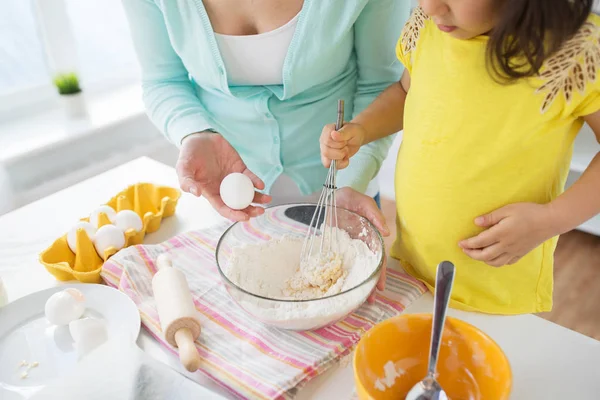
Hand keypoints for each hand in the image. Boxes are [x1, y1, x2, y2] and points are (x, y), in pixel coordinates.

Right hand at [176, 132, 270, 220]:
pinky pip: (250, 177)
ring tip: (267, 200)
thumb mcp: (183, 167)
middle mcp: (224, 189)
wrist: (199, 137)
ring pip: (248, 193)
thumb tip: (196, 193)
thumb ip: (186, 181)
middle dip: (251, 210)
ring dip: (258, 198)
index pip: (224, 208)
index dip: (234, 214)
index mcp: (211, 193)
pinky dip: (256, 182)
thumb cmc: (189, 154)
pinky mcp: (239, 168)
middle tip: (260, 211)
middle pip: (239, 204)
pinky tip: (261, 185)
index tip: (245, 217)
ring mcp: (233, 179)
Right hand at [319, 122, 366, 168]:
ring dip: (340, 158)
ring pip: (327, 161)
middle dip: (340, 152)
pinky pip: (330, 166)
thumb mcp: (352, 130)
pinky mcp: (328, 158)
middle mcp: (323, 140)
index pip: (327, 141)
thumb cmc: (353, 132)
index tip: (345, 141)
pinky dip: (341, 164)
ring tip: (345, 152)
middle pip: (326, 152)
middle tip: (346, 147)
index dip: (339, 144)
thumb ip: (343, 132)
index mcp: (327, 130)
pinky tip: (345, 158)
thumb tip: (333, 134)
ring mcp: (324, 150)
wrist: (356, 137)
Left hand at [336, 187, 390, 302]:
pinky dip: (340, 273)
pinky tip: (339, 285)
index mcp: (370, 238)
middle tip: (371, 300)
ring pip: (353, 267)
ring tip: (358, 299)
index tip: (380, 286)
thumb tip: (386, 232)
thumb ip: (375, 215)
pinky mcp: (335, 247)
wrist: (334, 195)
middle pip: (366, 267)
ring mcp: (347, 247)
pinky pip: (338, 262)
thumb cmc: (352, 198)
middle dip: (370, 283)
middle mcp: (360, 246)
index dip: (380, 273)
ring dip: (356, 281)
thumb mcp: (364, 203)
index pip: (377, 259)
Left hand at [459, 203, 557, 266]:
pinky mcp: (521, 254)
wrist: (550, 221)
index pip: (479, 242)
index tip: (460, 243)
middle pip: (484, 256)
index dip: (468, 244)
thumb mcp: (507, 209)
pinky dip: (495, 262)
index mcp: (501, 233)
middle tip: (464, 249)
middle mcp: (506, 245)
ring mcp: (514, 251)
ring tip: (476, 253)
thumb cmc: (529, 212)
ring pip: (494, 262)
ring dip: (482, 259)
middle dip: (471, 254)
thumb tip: (475, 223)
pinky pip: (505, 262)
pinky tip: (493, 256)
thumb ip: (491, 217)